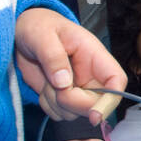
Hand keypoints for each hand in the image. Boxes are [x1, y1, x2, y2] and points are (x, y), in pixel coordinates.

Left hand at [14, 8, 126, 124]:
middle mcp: (90, 75)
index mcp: (93, 55)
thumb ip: (53, 57)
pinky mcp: (64, 97)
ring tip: (46, 78)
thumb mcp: (42, 36)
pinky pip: (59, 114)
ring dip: (55, 102)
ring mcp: (78, 88)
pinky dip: (47, 105)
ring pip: (75, 112)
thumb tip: (63, 82)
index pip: (117, 80)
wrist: (24, 34)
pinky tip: (44, 86)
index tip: (94, 114)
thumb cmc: (38, 26)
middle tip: (52, 85)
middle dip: (71, 101)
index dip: (111, 99)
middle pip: (96, 103)